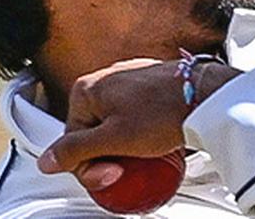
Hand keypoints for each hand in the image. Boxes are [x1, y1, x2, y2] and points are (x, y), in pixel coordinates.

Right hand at [36, 57, 240, 190]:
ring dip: (124, 149)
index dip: (88, 166)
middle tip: (127, 170)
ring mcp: (128, 80)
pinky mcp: (150, 86)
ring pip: (115, 126)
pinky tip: (153, 146)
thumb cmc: (163, 113)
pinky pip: (135, 117)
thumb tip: (47, 161)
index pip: (72, 139)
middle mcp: (104, 79)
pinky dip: (139, 135)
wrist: (208, 95)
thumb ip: (76, 151)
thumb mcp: (114, 140)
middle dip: (107, 158)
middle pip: (93, 132)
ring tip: (143, 160)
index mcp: (86, 89)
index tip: (111, 175)